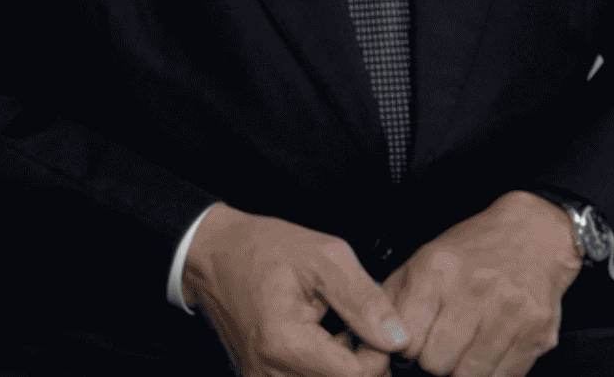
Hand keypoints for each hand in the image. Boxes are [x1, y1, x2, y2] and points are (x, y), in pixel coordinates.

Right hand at [182, 202, 408, 376]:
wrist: (217, 255)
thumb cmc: (264, 249)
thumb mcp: (326, 258)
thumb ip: (364, 300)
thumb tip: (397, 337)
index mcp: (284, 342)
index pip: (355, 376)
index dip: (380, 353)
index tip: (379, 325)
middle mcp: (268, 371)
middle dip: (363, 358)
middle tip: (360, 323)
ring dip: (343, 363)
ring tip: (339, 328)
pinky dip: (324, 365)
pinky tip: (325, 340)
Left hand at [384, 190, 583, 375]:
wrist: (535, 232)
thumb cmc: (473, 252)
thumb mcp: (421, 264)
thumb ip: (389, 307)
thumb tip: (367, 355)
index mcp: (437, 270)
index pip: (405, 341)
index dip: (408, 345)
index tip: (419, 334)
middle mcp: (475, 288)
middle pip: (436, 363)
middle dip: (437, 358)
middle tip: (447, 338)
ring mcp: (510, 310)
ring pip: (469, 375)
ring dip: (465, 366)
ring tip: (471, 340)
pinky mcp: (537, 329)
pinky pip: (504, 376)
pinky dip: (494, 370)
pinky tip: (494, 344)